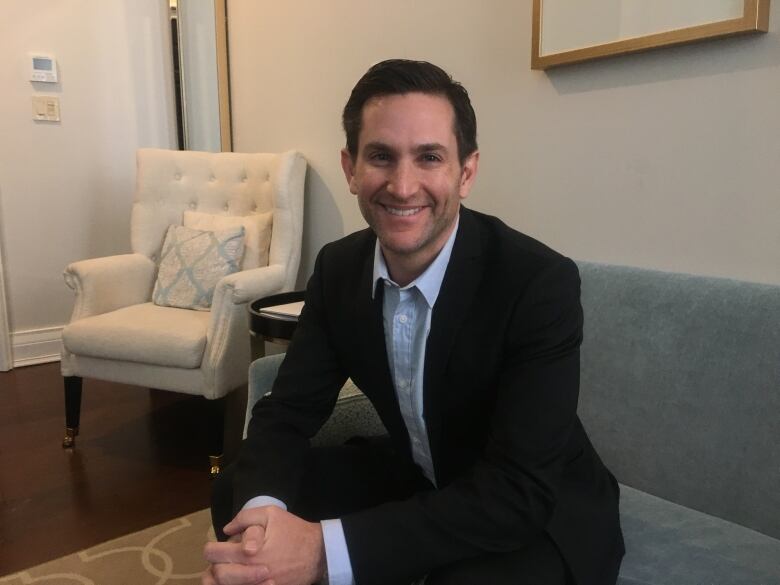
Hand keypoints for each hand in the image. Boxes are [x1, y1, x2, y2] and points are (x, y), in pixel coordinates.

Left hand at [205, 506, 325, 584]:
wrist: (318, 554)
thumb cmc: (294, 532)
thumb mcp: (272, 514)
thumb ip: (245, 517)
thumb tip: (227, 529)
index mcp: (248, 553)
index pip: (214, 554)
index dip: (211, 549)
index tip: (216, 547)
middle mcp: (249, 572)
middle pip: (218, 575)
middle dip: (216, 565)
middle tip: (223, 560)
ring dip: (224, 579)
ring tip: (229, 570)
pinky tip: (241, 579)